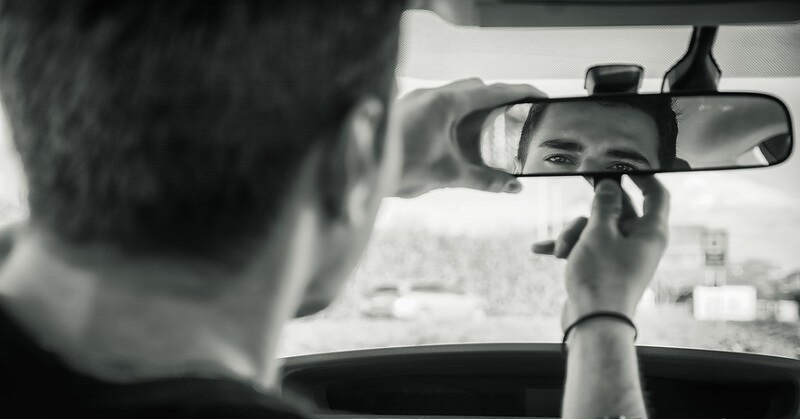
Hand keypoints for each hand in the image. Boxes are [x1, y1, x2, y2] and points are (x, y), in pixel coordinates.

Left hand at [394, 78, 544, 197]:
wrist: (360, 173)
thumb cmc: (399, 169)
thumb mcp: (448, 174)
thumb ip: (484, 179)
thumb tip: (513, 187)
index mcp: (445, 103)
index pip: (493, 91)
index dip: (520, 93)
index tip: (540, 97)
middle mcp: (430, 95)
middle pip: (475, 88)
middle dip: (497, 99)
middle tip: (515, 116)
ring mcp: (416, 100)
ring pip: (454, 94)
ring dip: (473, 107)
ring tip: (490, 127)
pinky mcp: (406, 110)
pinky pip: (438, 103)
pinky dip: (454, 114)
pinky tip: (457, 136)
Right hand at [533, 176, 669, 329]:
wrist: (593, 323)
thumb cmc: (602, 277)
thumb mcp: (598, 233)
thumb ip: (603, 205)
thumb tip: (609, 185)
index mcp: (650, 232)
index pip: (657, 194)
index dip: (644, 176)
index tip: (627, 164)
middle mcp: (639, 242)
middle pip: (619, 209)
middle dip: (594, 205)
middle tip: (584, 176)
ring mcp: (620, 256)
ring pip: (596, 228)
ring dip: (574, 233)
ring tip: (563, 250)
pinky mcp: (603, 267)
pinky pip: (585, 248)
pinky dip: (566, 247)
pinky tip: (540, 249)